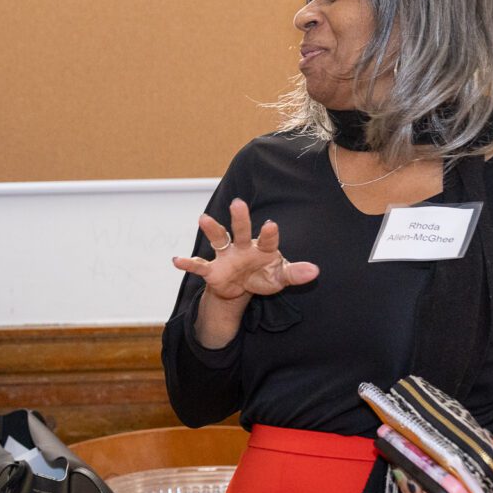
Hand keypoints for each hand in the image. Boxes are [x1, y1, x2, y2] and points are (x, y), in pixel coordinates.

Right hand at [172, 198, 319, 302]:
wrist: (242, 288)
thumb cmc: (264, 276)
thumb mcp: (281, 278)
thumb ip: (296, 274)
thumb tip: (315, 272)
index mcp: (262, 248)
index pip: (267, 239)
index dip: (269, 233)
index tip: (270, 224)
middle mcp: (243, 247)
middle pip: (241, 231)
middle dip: (239, 219)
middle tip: (237, 203)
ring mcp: (226, 257)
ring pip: (219, 240)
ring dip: (212, 229)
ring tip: (203, 218)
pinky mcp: (213, 270)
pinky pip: (200, 266)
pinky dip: (189, 264)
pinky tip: (177, 261)